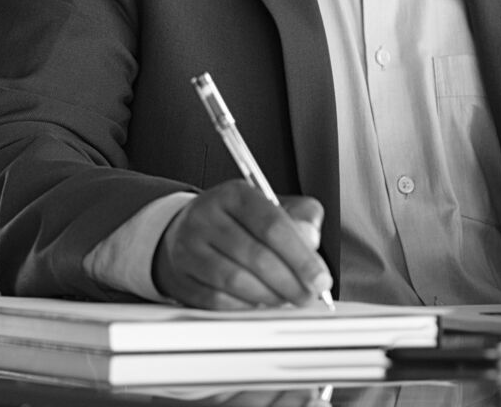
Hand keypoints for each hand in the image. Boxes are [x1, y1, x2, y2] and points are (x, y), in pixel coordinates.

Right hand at [151, 179, 332, 308]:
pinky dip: (244, 306)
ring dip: (269, 296)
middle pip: (255, 255)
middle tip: (307, 296)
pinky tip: (258, 302)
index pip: (272, 224)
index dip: (301, 256)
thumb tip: (311, 239)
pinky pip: (217, 300)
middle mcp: (206, 216)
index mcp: (234, 194)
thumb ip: (299, 216)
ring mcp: (189, 247)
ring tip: (285, 299)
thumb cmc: (238, 222)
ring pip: (236, 280)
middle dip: (290, 282)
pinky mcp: (181, 276)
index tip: (320, 279)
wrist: (188, 231)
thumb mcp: (269, 206)